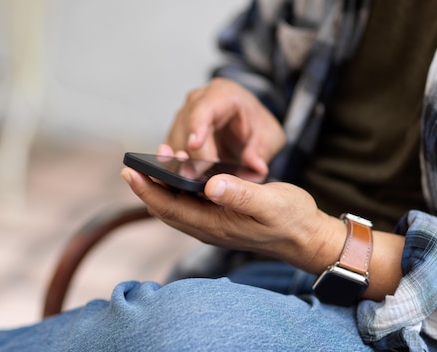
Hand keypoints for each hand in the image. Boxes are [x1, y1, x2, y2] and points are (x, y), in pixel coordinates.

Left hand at [120, 167, 345, 272]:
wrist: (306, 238)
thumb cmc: (292, 219)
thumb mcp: (271, 202)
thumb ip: (241, 194)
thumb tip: (210, 185)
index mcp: (216, 225)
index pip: (171, 208)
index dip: (148, 190)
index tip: (130, 171)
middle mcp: (208, 228)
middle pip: (167, 208)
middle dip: (148, 186)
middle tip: (133, 162)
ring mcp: (213, 226)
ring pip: (176, 206)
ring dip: (162, 185)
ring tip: (156, 159)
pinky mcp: (219, 219)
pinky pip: (189, 205)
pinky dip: (178, 188)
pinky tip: (180, 172)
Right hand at [166, 78, 285, 174]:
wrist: (249, 125)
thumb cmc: (256, 125)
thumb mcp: (269, 136)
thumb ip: (262, 151)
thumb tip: (256, 167)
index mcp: (223, 94)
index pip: (205, 108)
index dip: (197, 127)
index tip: (193, 146)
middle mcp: (199, 101)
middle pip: (185, 125)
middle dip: (189, 152)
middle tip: (195, 175)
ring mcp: (185, 116)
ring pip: (175, 138)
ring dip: (180, 161)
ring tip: (191, 179)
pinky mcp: (177, 133)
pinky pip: (171, 148)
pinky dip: (176, 164)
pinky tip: (184, 178)